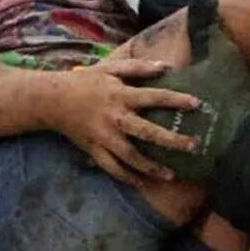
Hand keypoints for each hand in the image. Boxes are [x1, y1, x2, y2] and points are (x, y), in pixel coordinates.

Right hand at [52, 54, 200, 184]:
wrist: (52, 100)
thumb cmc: (84, 82)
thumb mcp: (109, 68)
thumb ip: (137, 67)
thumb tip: (165, 66)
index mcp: (120, 94)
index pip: (154, 96)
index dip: (176, 100)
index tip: (197, 104)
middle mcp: (115, 117)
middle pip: (147, 131)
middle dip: (172, 140)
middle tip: (193, 146)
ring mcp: (104, 137)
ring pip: (131, 157)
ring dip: (152, 167)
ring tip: (171, 175)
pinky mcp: (94, 150)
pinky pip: (113, 168)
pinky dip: (127, 178)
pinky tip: (143, 183)